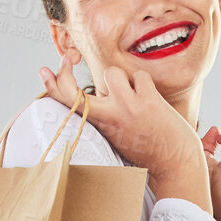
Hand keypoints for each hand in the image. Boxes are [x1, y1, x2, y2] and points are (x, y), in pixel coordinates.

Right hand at [38, 48, 203, 181]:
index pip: (67, 105)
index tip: (45, 70)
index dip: (52, 85)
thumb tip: (97, 89)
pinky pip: (139, 76)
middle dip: (65, 71)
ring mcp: (126, 107)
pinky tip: (151, 100)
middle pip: (74, 91)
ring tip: (134, 98)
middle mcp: (108, 117)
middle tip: (69, 58)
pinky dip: (146, 85)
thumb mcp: (116, 135)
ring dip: (123, 80)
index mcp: (99, 126)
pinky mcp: (146, 100)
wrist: (175, 162)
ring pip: (112, 73)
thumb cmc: (146, 148)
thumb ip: (104, 115)